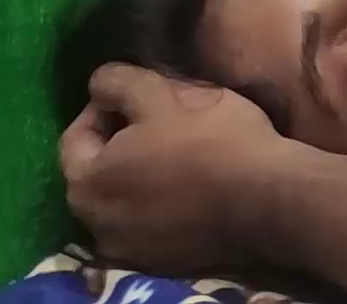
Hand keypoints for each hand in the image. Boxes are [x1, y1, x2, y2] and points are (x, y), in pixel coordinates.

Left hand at [60, 64, 285, 272]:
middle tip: (164, 121)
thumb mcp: (161, 93)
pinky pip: (155, 224)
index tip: (143, 94)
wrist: (270, 199)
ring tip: (183, 153)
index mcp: (85, 185)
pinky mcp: (166, 264)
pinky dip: (166, 203)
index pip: (76, 136)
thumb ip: (118, 83)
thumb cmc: (212, 141)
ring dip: (145, 175)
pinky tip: (198, 185)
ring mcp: (132, 251)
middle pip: (101, 172)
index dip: (107, 106)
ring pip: (128, 201)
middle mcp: (96, 227)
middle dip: (125, 143)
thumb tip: (100, 85)